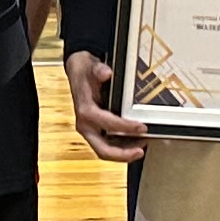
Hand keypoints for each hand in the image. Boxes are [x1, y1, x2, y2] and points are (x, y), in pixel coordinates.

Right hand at [66, 50, 147, 164]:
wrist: (78, 72)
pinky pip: (107, 145)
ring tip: (141, 148)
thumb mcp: (90, 66)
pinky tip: (134, 144)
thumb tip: (105, 73)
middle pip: (102, 149)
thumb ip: (98, 70)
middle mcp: (85, 124)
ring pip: (105, 151)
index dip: (126, 128)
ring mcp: (90, 129)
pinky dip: (121, 148)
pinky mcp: (95, 131)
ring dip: (123, 153)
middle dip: (122, 154)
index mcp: (85, 111)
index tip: (142, 127)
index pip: (107, 125)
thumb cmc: (84, 72)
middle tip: (140, 152)